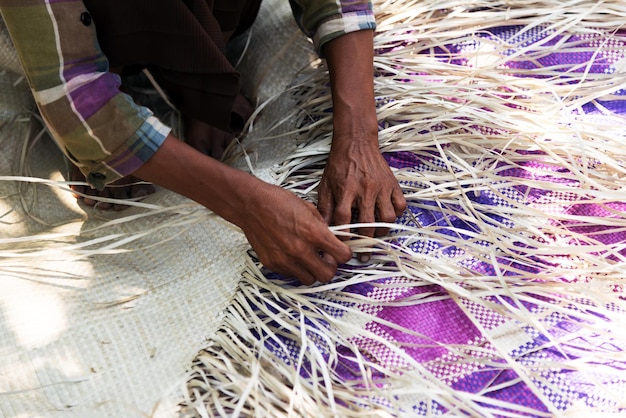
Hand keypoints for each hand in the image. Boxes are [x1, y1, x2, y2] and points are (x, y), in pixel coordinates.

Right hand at [240, 182, 352, 284]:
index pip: (342, 255)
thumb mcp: (309, 208)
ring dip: (312, 271)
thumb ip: (323, 227)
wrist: (251, 205)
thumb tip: (333, 240)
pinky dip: (295, 268)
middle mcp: (300, 250)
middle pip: (327, 275)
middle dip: (330, 267)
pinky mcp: (272, 264)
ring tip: (308, 258)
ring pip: (309, 280)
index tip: (341, 251)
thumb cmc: (278, 202)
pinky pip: (291, 274)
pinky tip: (292, 254)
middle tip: (326, 258)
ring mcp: (285, 259)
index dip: (345, 254)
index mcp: (313, 233)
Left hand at [318, 137, 405, 259]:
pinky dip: (396, 215)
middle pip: (368, 223)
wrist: (356, 142)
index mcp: (345, 189)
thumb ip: (324, 208)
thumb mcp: (326, 185)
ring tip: (375, 236)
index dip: (344, 236)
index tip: (343, 248)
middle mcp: (365, 189)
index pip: (344, 219)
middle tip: (363, 255)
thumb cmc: (339, 164)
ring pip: (388, 218)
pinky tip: (386, 218)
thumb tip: (322, 230)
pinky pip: (400, 205)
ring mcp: (381, 187)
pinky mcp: (393, 184)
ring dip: (382, 231)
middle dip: (365, 242)